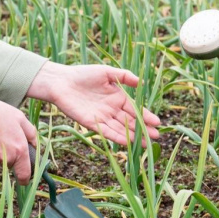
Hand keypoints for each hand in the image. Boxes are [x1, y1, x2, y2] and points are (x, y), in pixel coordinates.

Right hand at [0, 99, 36, 184]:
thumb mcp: (19, 117)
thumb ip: (31, 133)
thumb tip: (35, 144)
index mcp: (19, 150)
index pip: (24, 174)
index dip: (25, 179)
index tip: (25, 178)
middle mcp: (6, 159)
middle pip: (10, 162)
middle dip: (10, 153)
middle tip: (4, 135)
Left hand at [27, 62, 160, 144]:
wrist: (61, 81)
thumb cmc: (83, 74)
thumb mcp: (107, 72)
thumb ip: (124, 76)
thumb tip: (141, 82)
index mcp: (117, 97)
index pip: (135, 109)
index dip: (146, 116)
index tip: (157, 123)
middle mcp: (111, 109)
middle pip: (130, 122)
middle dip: (143, 130)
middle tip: (156, 138)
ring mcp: (102, 117)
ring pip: (120, 129)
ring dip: (132, 137)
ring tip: (146, 144)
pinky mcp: (90, 123)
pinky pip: (106, 132)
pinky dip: (116, 137)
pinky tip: (127, 142)